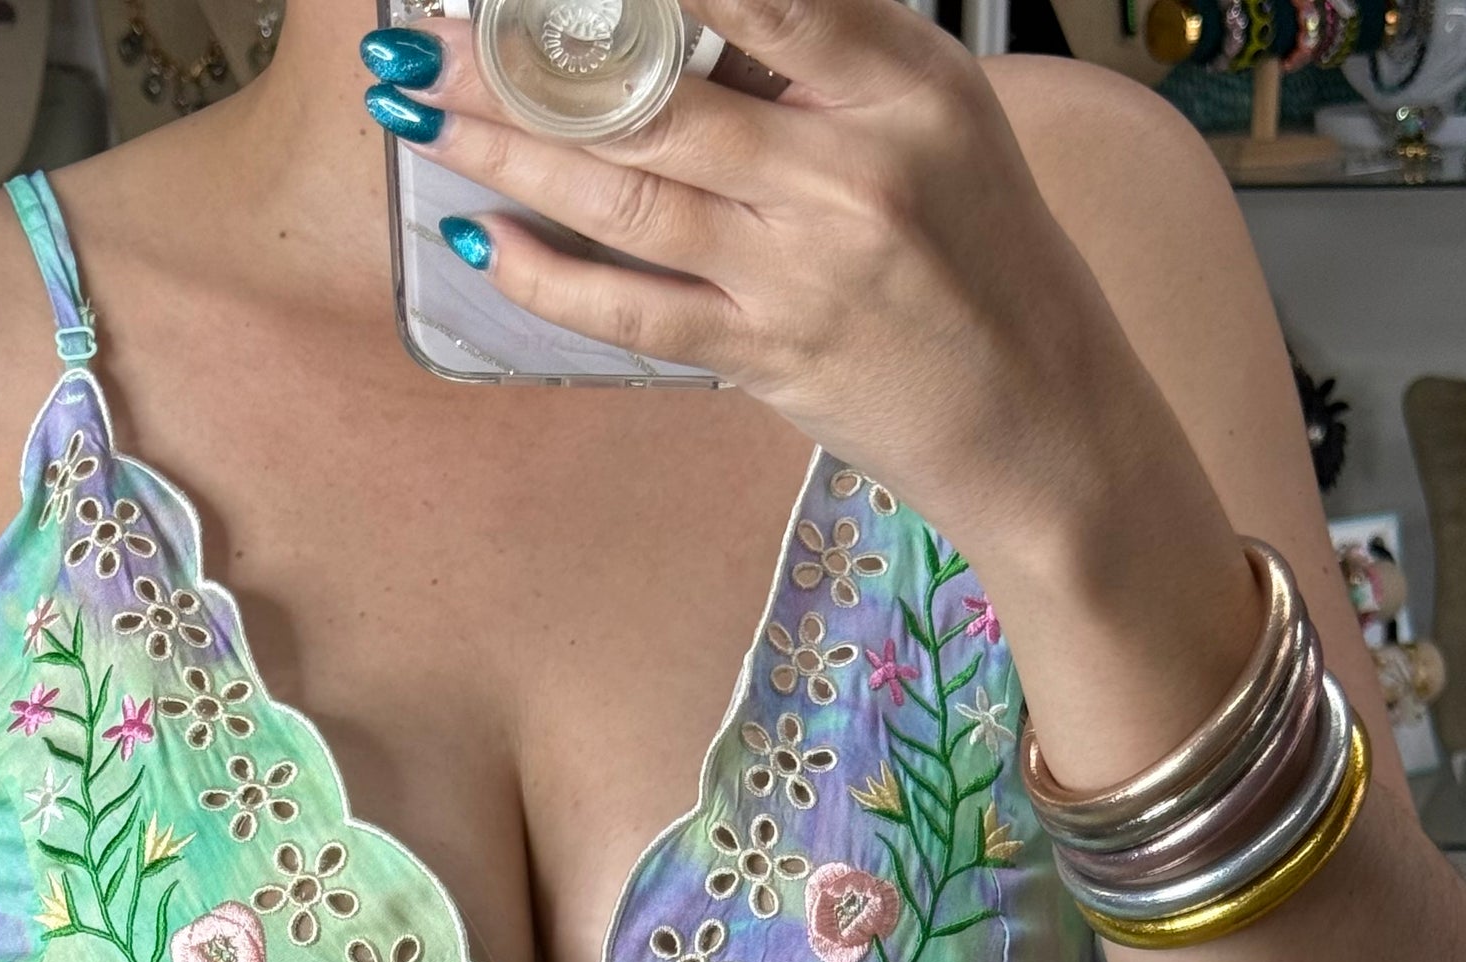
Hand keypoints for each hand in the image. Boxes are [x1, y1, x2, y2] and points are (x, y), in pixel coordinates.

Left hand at [363, 0, 1170, 577]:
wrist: (1042, 418)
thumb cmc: (984, 253)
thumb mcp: (938, 114)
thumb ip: (828, 50)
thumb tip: (695, 11)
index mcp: (900, 84)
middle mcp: (851, 170)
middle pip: (658, 92)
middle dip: (524, 58)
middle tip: (428, 31)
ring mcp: (803, 270)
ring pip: (627, 194)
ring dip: (508, 151)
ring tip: (423, 114)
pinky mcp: (770, 357)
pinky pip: (636, 312)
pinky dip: (551, 279)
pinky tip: (485, 240)